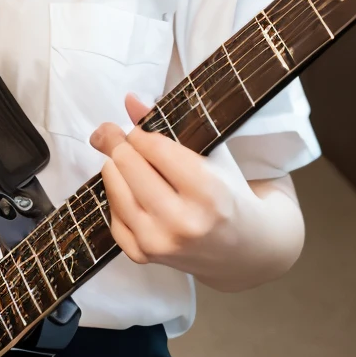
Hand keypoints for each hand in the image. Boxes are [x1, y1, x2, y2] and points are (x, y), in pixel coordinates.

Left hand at [90, 94, 302, 288]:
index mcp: (207, 191)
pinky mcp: (142, 256)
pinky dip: (117, 198)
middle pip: (126, 164)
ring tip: (129, 164)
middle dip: (120, 145)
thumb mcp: (211, 155)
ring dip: (115, 168)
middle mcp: (181, 221)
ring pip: (113, 186)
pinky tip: (131, 192)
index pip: (152, 146)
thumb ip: (168, 125)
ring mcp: (159, 243)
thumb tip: (129, 100)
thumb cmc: (229, 195)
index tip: (141, 131)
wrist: (244, 249)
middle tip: (122, 139)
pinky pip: (111, 215)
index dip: (140, 132)